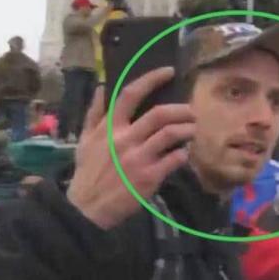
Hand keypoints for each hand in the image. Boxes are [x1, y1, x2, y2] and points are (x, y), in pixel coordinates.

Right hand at [67, 67, 194, 229]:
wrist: (88, 208)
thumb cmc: (88, 172)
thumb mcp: (85, 140)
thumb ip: (95, 113)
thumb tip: (104, 87)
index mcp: (109, 128)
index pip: (130, 94)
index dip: (152, 79)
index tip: (169, 71)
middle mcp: (125, 139)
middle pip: (160, 114)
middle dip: (182, 110)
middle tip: (191, 112)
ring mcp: (139, 158)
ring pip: (173, 134)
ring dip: (188, 129)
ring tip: (193, 130)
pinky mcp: (150, 176)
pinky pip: (176, 158)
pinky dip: (184, 154)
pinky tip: (183, 154)